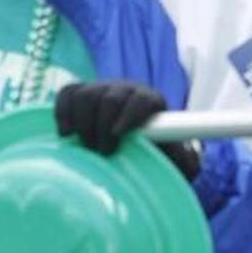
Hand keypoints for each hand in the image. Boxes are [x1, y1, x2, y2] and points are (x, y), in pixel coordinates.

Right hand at [54, 80, 199, 179]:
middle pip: (110, 97)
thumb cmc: (154, 156)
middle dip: (103, 125)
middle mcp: (126, 91)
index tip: (118, 134)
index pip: (142, 99)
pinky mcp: (79, 95)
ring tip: (86, 146)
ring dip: (83, 122)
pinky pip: (68, 93)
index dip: (129, 114)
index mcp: (151, 103)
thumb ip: (185, 160)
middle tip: (102, 150)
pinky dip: (63, 111)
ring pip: (87, 94)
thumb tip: (188, 158)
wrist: (130, 149)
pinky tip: (66, 133)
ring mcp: (101, 90)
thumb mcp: (174, 162)